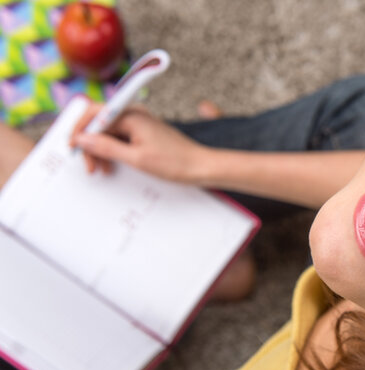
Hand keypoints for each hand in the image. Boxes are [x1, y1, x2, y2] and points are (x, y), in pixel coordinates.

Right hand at [70, 102, 208, 183]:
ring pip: (108, 132)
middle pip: (99, 123)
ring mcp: (139, 122)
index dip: (79, 131)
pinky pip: (120, 137)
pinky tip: (112, 165)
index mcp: (132, 115)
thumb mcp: (137, 159)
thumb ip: (107, 148)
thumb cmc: (175, 163)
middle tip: (90, 168)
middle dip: (89, 144)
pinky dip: (112, 151)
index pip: (94, 114)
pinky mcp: (143, 132)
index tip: (71, 149)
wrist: (202, 166)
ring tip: (102, 170)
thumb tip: (82, 139)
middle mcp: (134, 114)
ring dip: (100, 150)